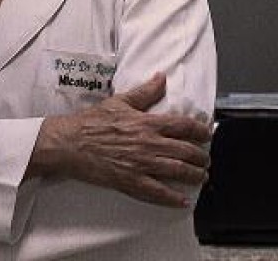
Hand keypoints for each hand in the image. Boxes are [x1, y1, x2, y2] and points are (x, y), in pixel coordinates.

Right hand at [27, 72, 211, 206]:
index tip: (206, 134)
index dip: (199, 131)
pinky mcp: (131, 181)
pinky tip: (183, 201)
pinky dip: (174, 198)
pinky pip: (158, 192)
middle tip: (206, 159)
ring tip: (201, 177)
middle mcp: (149, 143)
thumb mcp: (120, 101)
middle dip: (201, 156)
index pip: (183, 126)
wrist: (71, 142)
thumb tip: (161, 77)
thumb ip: (144, 91)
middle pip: (186, 151)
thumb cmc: (92, 121)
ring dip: (194, 175)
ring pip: (178, 171)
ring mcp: (141, 164)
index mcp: (147, 122)